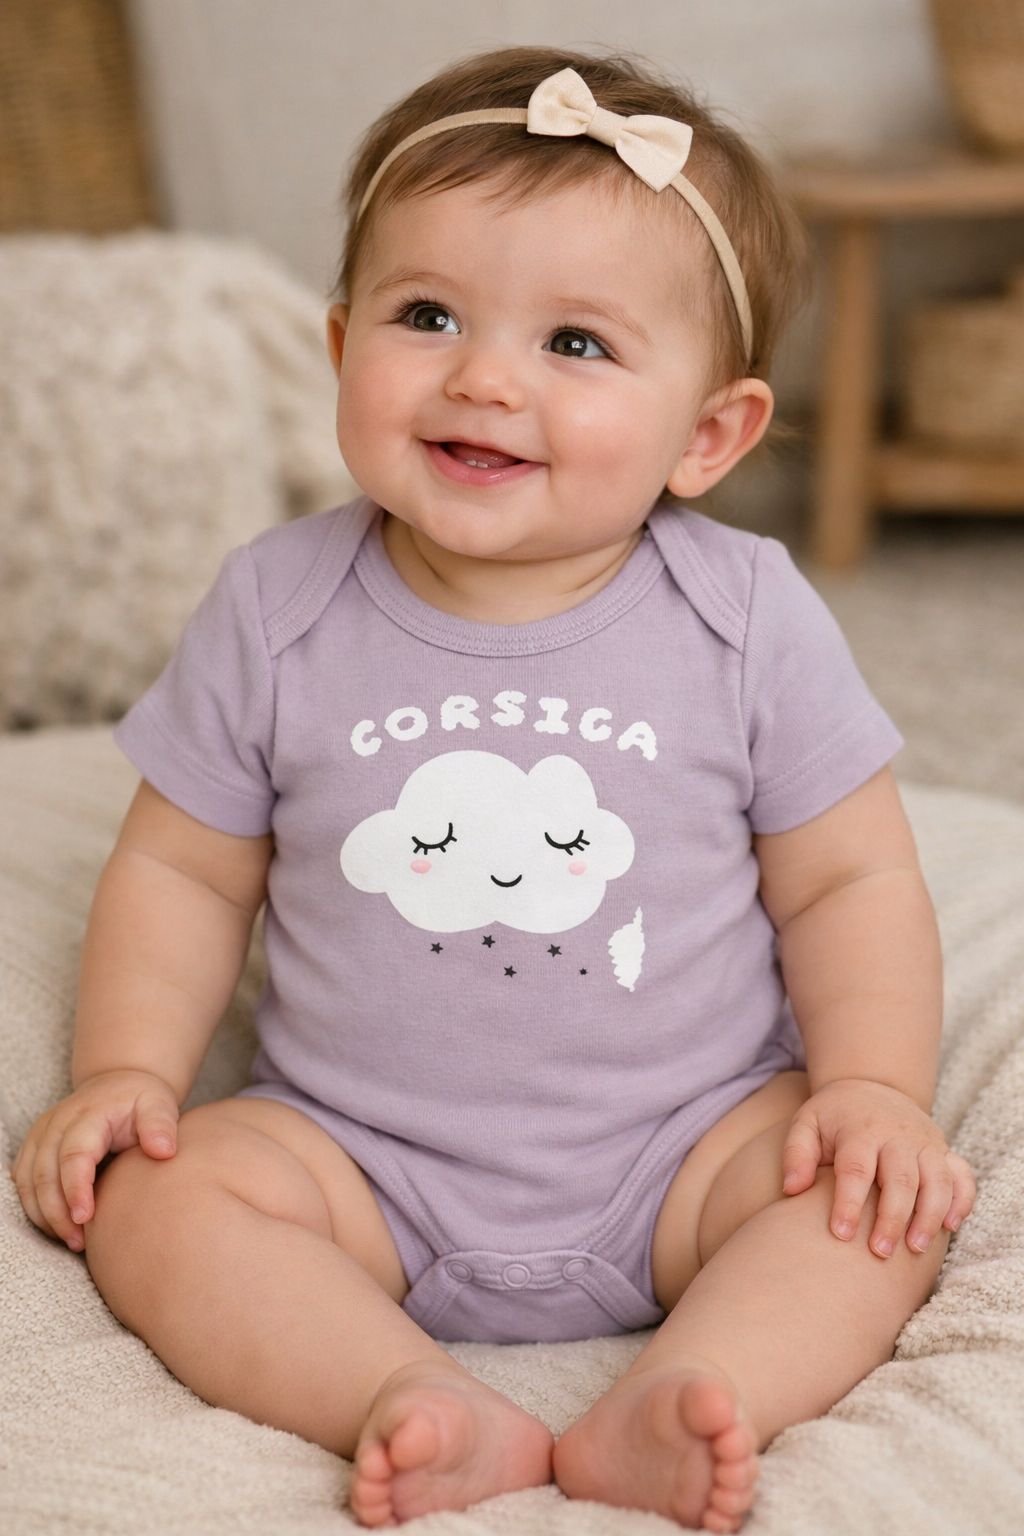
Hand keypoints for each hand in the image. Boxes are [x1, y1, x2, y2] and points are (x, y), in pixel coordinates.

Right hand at [11, 1069, 179, 1252]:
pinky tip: (57, 1225)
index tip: (85, 1219)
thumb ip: (161, 1124)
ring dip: (44, 1215)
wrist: (118, 1084)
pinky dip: (35, 1207)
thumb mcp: (158, 1104)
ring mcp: (42, 1134)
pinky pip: (22, 1181)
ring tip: (72, 1240)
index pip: (74, 1154)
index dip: (75, 1189)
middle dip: (57, 1213)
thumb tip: (163, 1152)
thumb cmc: (140, 1100)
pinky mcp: (34, 1146)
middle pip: (44, 1174)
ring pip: (27, 1181)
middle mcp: (58, 1122)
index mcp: (89, 1114)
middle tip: (80, 1242)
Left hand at [781, 1078, 975, 1258]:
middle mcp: (898, 1135)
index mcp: (860, 1130)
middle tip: (879, 1253)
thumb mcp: (806, 1124)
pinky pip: (962, 1175)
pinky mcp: (944, 1150)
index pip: (856, 1169)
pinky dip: (961, 1200)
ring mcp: (925, 1142)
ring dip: (929, 1216)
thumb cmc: (833, 1116)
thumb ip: (796, 1154)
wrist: (871, 1085)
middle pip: (901, 1179)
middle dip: (892, 1218)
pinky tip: (950, 1226)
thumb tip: (792, 1189)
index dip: (849, 1203)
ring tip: (915, 1249)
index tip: (841, 1234)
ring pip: (937, 1180)